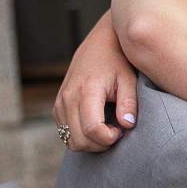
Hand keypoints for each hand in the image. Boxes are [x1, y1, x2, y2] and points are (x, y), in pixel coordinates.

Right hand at [54, 12, 137, 151]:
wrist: (100, 43)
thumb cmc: (118, 60)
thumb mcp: (128, 79)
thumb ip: (128, 103)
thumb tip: (127, 125)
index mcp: (86, 91)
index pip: (92, 129)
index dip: (109, 138)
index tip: (122, 130)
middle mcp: (68, 98)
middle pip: (78, 140)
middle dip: (100, 144)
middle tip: (117, 132)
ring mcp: (60, 102)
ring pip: (70, 140)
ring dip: (90, 142)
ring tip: (109, 128)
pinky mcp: (58, 106)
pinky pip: (66, 132)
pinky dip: (81, 135)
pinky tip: (98, 124)